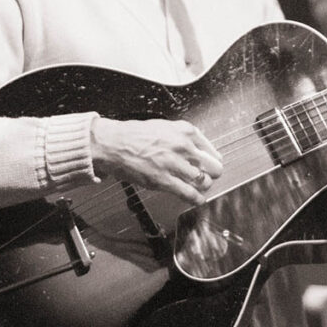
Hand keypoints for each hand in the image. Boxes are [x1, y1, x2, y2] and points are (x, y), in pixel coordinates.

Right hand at [90, 118, 222, 204]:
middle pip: (213, 166)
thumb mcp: (164, 126)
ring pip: (203, 181)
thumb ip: (183, 136)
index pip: (211, 149)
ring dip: (203, 186)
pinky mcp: (163, 180)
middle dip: (213, 174)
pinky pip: (188, 193)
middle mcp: (183, 146)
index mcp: (185, 131)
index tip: (212, 165)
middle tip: (208, 177)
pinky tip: (197, 200)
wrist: (113, 143)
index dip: (213, 160)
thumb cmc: (135, 135)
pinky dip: (196, 199)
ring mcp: (174, 164)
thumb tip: (198, 149)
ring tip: (199, 188)